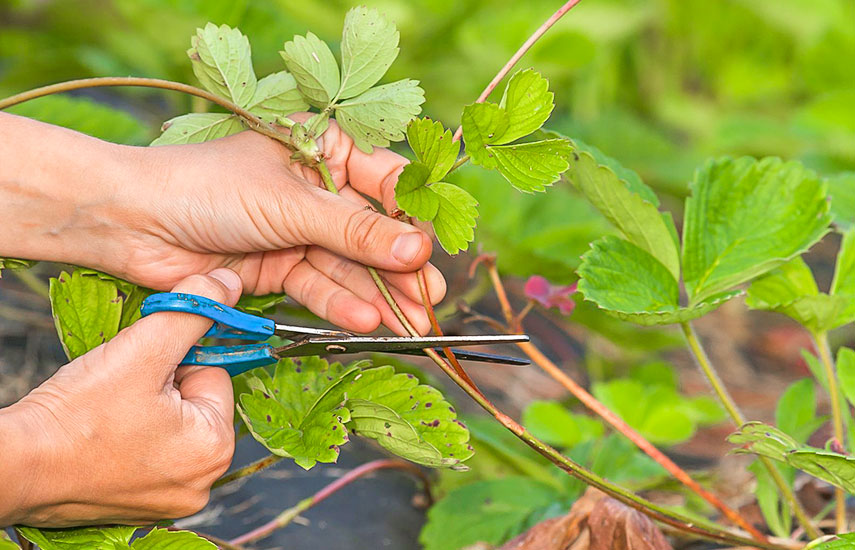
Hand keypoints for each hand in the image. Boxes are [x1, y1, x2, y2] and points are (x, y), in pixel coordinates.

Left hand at [0, 113, 445, 334]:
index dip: (411, 216)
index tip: (433, 248)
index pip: (385, 181)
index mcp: (323, 150)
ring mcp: (297, 231)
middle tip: (430, 299)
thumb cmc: (209, 189)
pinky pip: (318, 287)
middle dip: (399, 268)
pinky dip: (339, 304)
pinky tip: (365, 321)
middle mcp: (315, 191)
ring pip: (347, 266)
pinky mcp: (278, 267)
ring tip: (409, 323)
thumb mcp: (292, 205)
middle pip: (370, 232)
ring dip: (377, 295)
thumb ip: (355, 232)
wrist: (133, 223)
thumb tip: (416, 250)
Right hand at [0, 269, 241, 525]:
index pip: (214, 374)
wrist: (15, 466)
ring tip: (107, 413)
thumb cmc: (77, 414)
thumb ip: (192, 310)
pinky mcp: (140, 504)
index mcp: (215, 448)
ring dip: (144, 408)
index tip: (139, 370)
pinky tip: (101, 434)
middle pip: (194, 401)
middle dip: (161, 385)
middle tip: (118, 392)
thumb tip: (229, 283)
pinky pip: (149, 450)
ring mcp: (171, 499)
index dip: (174, 361)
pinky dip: (129, 435)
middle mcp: (202, 482)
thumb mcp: (144, 349)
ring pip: (170, 423)